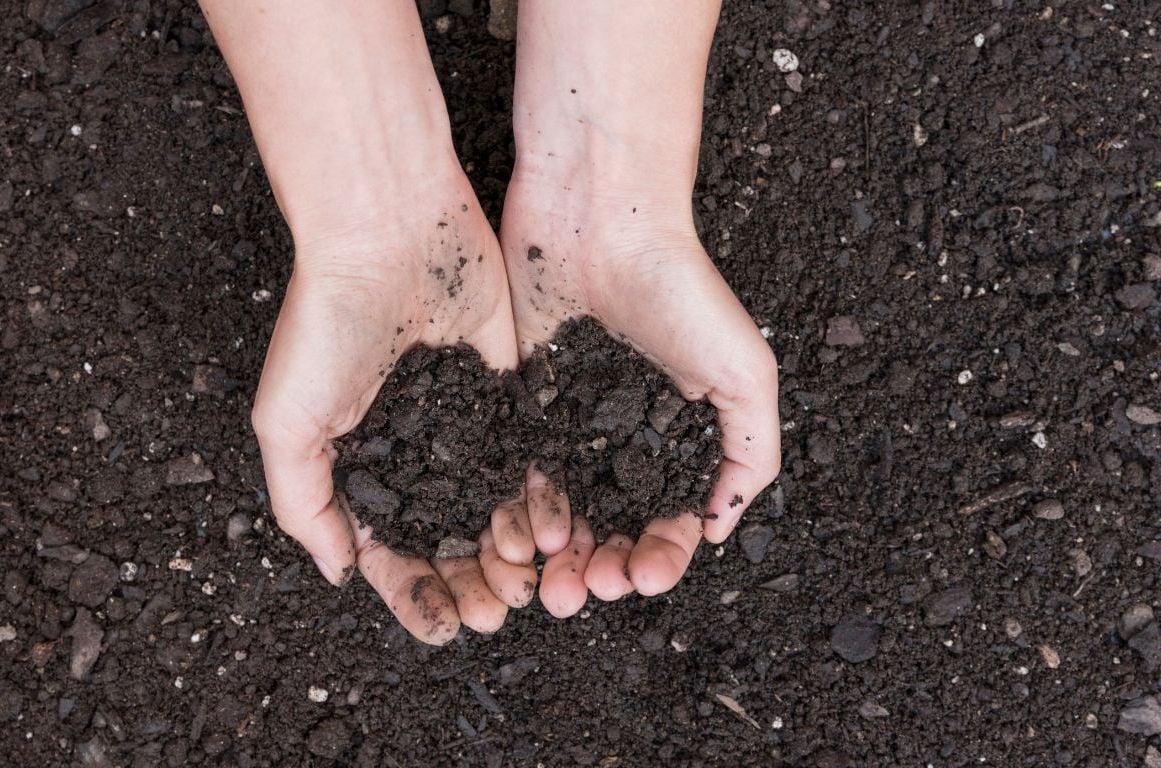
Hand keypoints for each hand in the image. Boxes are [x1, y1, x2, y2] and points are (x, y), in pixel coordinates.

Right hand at [251, 179, 519, 643]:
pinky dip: (539, 504)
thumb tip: (340, 571)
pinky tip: (551, 534)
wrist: (389, 234)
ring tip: (526, 584)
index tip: (441, 627)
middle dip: (470, 585)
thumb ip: (302, 504)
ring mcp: (465, 426)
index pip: (389, 552)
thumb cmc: (325, 323)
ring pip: (494, 511)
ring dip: (508, 557)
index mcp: (360, 466)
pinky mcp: (511, 395)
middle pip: (449, 541)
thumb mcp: (285, 423)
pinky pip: (530, 462)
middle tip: (494, 612)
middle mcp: (416, 453)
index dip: (414, 595)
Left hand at [496, 170, 780, 613]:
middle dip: (604, 569)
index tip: (645, 576)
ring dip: (560, 559)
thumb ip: (750, 453)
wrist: (599, 219)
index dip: (661, 557)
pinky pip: (518, 474)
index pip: (670, 520)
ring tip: (552, 585)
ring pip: (562, 514)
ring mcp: (570, 424)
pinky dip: (521, 515)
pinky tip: (521, 541)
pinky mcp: (521, 404)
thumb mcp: (745, 372)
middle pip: (612, 528)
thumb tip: (723, 526)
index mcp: (677, 437)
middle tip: (590, 590)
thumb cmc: (681, 288)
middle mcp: (622, 439)